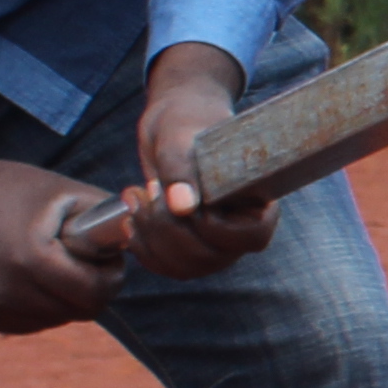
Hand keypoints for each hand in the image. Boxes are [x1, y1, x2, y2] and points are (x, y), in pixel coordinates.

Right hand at [0, 122, 121, 336]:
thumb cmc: (12, 188)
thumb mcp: (65, 192)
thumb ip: (108, 218)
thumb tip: (142, 241)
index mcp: (29, 260)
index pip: (95, 294)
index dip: (110, 276)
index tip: (105, 257)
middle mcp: (6, 292)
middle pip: (79, 312)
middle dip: (92, 288)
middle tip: (83, 261)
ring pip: (56, 320)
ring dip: (66, 299)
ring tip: (53, 264)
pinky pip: (31, 322)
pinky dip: (40, 305)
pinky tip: (28, 276)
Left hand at [115, 43, 277, 278]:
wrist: (173, 123)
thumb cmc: (186, 119)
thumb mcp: (180, 135)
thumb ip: (182, 168)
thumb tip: (185, 207)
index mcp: (257, 197)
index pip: (253, 238)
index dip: (217, 230)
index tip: (188, 201)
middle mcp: (240, 226)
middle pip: (211, 258)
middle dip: (168, 230)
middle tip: (146, 190)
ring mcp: (214, 240)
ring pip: (186, 268)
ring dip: (151, 240)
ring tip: (135, 198)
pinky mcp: (187, 244)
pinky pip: (168, 267)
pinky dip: (143, 249)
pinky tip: (131, 220)